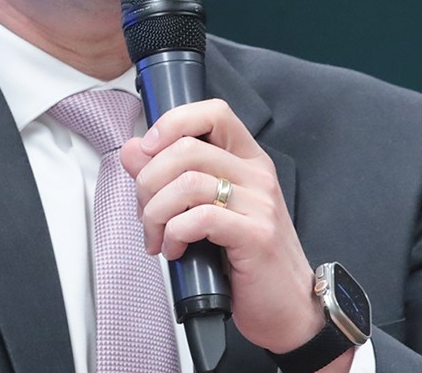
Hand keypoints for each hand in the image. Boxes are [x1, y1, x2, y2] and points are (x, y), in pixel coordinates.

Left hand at [119, 99, 325, 354]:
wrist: (289, 309)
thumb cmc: (246, 259)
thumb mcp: (204, 210)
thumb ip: (168, 175)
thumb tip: (133, 149)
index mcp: (247, 160)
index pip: (213, 112)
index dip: (173, 122)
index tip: (148, 149)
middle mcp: (257, 175)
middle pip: (187, 148)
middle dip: (148, 181)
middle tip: (145, 213)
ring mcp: (260, 204)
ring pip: (187, 183)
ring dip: (156, 212)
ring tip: (156, 236)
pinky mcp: (256, 236)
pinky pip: (199, 218)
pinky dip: (174, 233)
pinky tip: (174, 250)